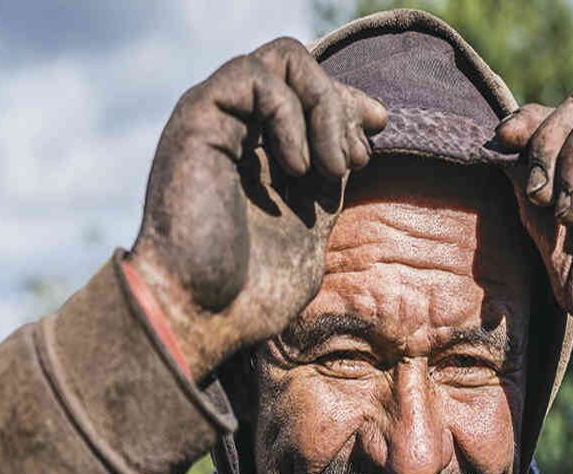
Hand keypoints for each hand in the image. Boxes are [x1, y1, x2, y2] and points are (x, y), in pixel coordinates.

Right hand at [130, 38, 386, 380]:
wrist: (203, 314)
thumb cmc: (251, 291)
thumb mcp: (311, 224)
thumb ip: (328, 178)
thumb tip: (356, 139)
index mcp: (262, 152)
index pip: (310, 95)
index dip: (349, 105)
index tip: (375, 136)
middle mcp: (239, 129)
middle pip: (301, 68)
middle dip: (341, 104)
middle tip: (354, 161)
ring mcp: (218, 120)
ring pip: (283, 60)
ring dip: (324, 107)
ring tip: (331, 168)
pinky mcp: (198, 118)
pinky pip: (255, 77)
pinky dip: (290, 114)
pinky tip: (297, 166)